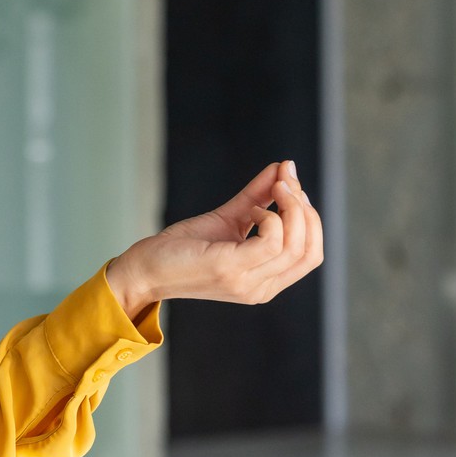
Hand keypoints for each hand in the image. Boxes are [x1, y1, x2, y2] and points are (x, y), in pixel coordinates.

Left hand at [105, 159, 323, 318]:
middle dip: (305, 210)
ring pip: (296, 245)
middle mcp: (261, 289)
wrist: (144, 269)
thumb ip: (257, 197)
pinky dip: (269, 217)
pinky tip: (250, 209)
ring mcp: (247, 283)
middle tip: (285, 181)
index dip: (310, 218)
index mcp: (266, 282)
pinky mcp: (231, 269)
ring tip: (273, 187)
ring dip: (291, 207)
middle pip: (311, 251)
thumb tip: (284, 167)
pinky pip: (272, 241)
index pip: (311, 255)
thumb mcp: (228, 219)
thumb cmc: (182, 248)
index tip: (291, 185)